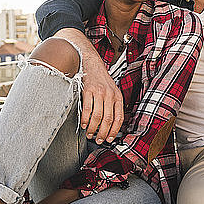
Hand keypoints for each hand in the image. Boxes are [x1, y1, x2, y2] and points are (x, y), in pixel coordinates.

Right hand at [55, 28, 123, 143]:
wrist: (91, 63)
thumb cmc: (101, 79)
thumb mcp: (112, 91)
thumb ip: (113, 105)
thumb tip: (111, 124)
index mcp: (118, 96)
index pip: (119, 118)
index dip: (114, 131)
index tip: (110, 139)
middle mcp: (110, 95)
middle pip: (108, 119)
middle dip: (103, 133)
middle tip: (99, 140)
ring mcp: (99, 92)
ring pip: (98, 116)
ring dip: (93, 128)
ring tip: (90, 134)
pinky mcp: (88, 90)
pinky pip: (88, 109)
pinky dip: (86, 119)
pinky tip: (84, 124)